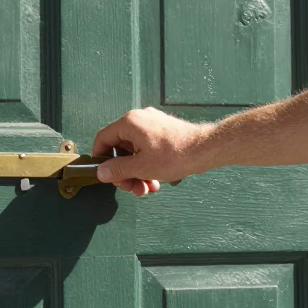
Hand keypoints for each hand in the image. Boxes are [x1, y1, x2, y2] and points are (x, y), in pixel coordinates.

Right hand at [91, 107, 213, 195]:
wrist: (205, 149)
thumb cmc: (175, 155)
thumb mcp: (141, 167)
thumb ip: (118, 169)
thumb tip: (101, 172)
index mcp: (129, 123)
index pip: (103, 138)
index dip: (101, 158)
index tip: (105, 175)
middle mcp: (139, 120)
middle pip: (120, 148)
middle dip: (125, 172)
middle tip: (132, 188)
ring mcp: (152, 125)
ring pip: (135, 152)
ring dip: (138, 172)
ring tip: (147, 188)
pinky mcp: (163, 132)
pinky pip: (147, 149)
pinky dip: (148, 165)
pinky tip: (156, 181)